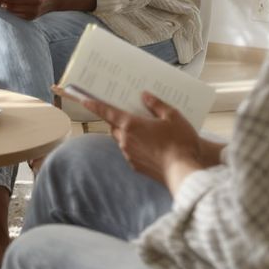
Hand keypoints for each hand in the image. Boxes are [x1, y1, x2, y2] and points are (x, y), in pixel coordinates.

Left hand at [70, 90, 205, 190]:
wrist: (184, 172)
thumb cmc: (180, 143)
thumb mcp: (173, 116)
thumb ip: (156, 104)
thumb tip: (145, 96)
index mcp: (131, 124)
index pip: (107, 112)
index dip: (95, 105)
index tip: (84, 100)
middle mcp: (125, 139)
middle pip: (114, 126)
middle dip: (119, 120)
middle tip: (131, 115)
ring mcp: (129, 154)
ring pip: (122, 140)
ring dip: (128, 134)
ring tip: (147, 132)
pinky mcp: (135, 166)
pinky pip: (130, 152)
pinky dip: (136, 147)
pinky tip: (151, 147)